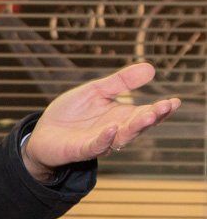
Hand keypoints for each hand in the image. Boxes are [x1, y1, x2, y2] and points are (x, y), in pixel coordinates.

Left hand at [22, 61, 180, 179]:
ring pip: (121, 137)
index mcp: (121, 116)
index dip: (161, 109)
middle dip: (152, 117)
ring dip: (135, 127)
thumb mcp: (95, 91)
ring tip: (149, 115)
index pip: (145, 113)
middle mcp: (114, 130)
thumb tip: (151, 68)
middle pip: (138, 126)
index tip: (175, 101)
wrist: (43, 132)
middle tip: (165, 107)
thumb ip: (120, 82)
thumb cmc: (71, 113)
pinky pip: (95, 145)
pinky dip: (105, 138)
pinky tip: (112, 128)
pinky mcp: (80, 149)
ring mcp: (98, 141)